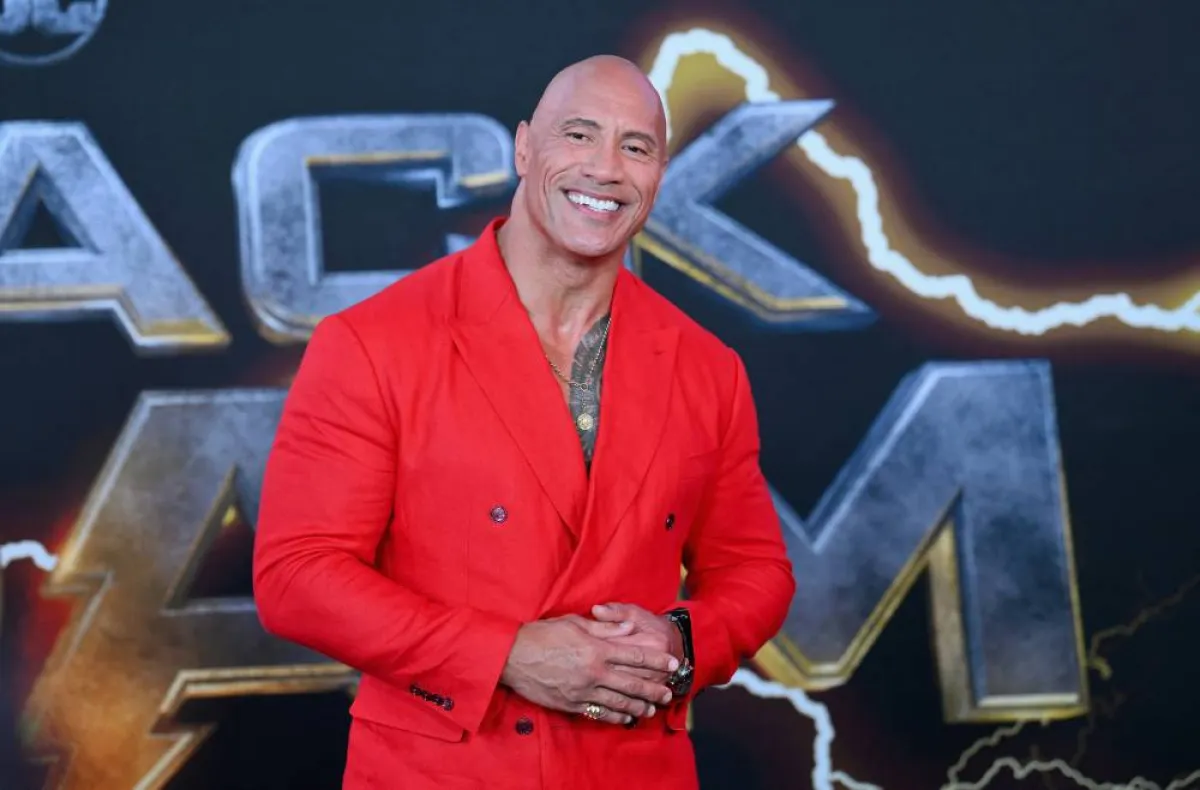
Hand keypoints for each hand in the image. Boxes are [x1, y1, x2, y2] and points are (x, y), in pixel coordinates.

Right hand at [500, 615, 678, 724]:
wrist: (512, 657)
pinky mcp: (571, 704)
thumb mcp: (574, 623)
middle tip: (668, 693)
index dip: (656, 660)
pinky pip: (598, 712)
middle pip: (631, 682)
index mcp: (596, 649)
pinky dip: (614, 715)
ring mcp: (582, 691)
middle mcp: (593, 672)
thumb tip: (628, 628)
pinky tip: (625, 717)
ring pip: (618, 701)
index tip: (672, 663)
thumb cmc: (542, 635)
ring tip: (651, 708)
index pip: (634, 655)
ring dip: (637, 705)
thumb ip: (604, 628)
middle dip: (653, 688)